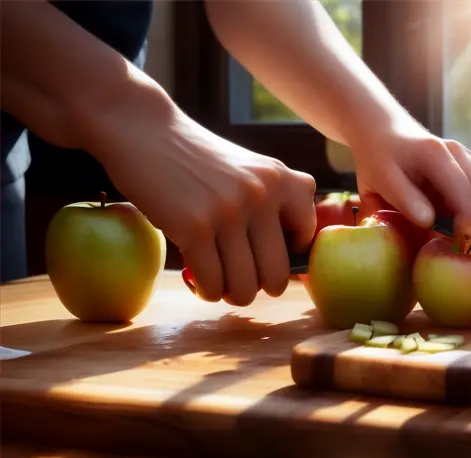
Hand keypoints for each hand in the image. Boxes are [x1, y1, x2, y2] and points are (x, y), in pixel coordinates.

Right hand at [92, 101, 315, 304]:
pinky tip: (200, 282)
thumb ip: (279, 199)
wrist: (145, 130)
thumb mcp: (252, 167)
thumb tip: (298, 252)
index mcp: (283, 179)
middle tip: (242, 280)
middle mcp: (263, 195)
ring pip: (246, 288)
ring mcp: (230, 211)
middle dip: (260, 287)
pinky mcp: (195, 227)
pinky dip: (208, 292)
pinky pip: (214, 284)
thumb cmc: (199, 159)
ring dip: (232, 294)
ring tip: (220, 283)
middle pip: (277, 275)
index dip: (285, 253)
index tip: (262, 251)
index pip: (306, 237)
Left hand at [351, 119, 470, 238]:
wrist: (383, 131)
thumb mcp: (380, 179)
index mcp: (436, 155)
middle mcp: (459, 154)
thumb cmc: (378, 159)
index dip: (467, 223)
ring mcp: (469, 160)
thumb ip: (404, 199)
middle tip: (467, 244)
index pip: (465, 193)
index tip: (457, 244)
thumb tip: (429, 222)